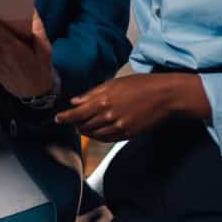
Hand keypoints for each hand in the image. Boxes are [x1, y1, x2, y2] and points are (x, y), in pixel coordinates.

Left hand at [55, 73, 210, 139]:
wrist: (164, 96)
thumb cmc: (141, 84)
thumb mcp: (115, 83)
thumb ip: (93, 93)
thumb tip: (76, 101)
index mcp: (104, 100)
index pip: (78, 113)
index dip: (65, 118)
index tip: (57, 119)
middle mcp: (109, 115)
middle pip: (84, 125)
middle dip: (75, 124)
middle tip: (70, 121)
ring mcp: (119, 127)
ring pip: (94, 134)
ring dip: (85, 131)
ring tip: (81, 126)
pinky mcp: (128, 134)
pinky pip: (107, 139)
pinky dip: (98, 136)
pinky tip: (96, 132)